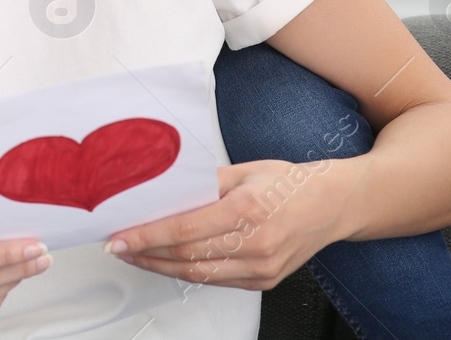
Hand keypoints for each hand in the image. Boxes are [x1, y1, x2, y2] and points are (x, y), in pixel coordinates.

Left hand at [103, 159, 348, 290]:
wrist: (332, 205)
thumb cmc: (289, 184)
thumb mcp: (243, 171)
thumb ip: (202, 182)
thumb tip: (164, 190)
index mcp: (247, 210)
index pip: (184, 229)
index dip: (146, 236)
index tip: (119, 237)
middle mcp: (256, 243)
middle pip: (187, 256)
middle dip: (146, 253)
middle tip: (119, 247)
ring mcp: (262, 267)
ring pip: (199, 274)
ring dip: (161, 268)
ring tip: (137, 256)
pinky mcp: (264, 281)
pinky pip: (217, 280)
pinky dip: (188, 272)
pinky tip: (169, 263)